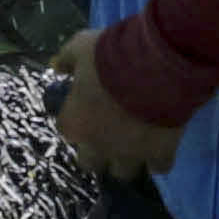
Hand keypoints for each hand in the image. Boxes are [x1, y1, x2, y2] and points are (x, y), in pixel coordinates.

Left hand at [55, 26, 177, 176]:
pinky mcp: (159, 154)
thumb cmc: (111, 55)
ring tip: (138, 141)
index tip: (87, 109)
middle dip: (98, 151)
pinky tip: (162, 143)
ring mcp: (129, 154)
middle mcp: (98, 146)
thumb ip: (66, 59)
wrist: (156, 64)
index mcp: (75, 122)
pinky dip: (159, 158)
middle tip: (110, 130)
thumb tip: (55, 65)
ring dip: (127, 158)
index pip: (67, 131)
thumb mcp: (81, 46)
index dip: (78, 120)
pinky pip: (159, 167)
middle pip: (90, 163)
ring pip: (123, 172)